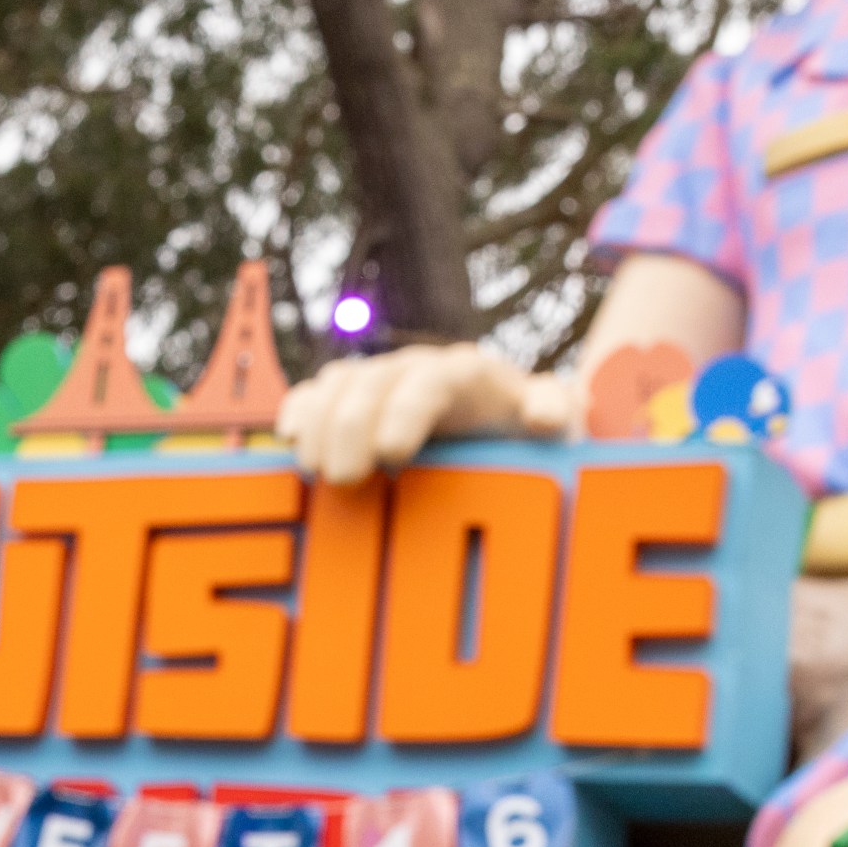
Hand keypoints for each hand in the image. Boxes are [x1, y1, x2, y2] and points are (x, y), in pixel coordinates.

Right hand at [274, 345, 555, 485]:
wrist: (503, 430)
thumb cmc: (529, 434)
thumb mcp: (558, 426)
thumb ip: (556, 411)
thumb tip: (544, 418)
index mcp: (466, 374)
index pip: (430, 382)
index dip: (405, 412)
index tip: (391, 454)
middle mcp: (416, 368)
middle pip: (374, 382)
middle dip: (351, 426)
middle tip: (343, 478)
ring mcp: (380, 381)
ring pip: (338, 384)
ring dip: (318, 422)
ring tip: (312, 467)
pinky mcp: (352, 400)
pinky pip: (316, 393)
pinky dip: (300, 410)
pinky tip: (289, 437)